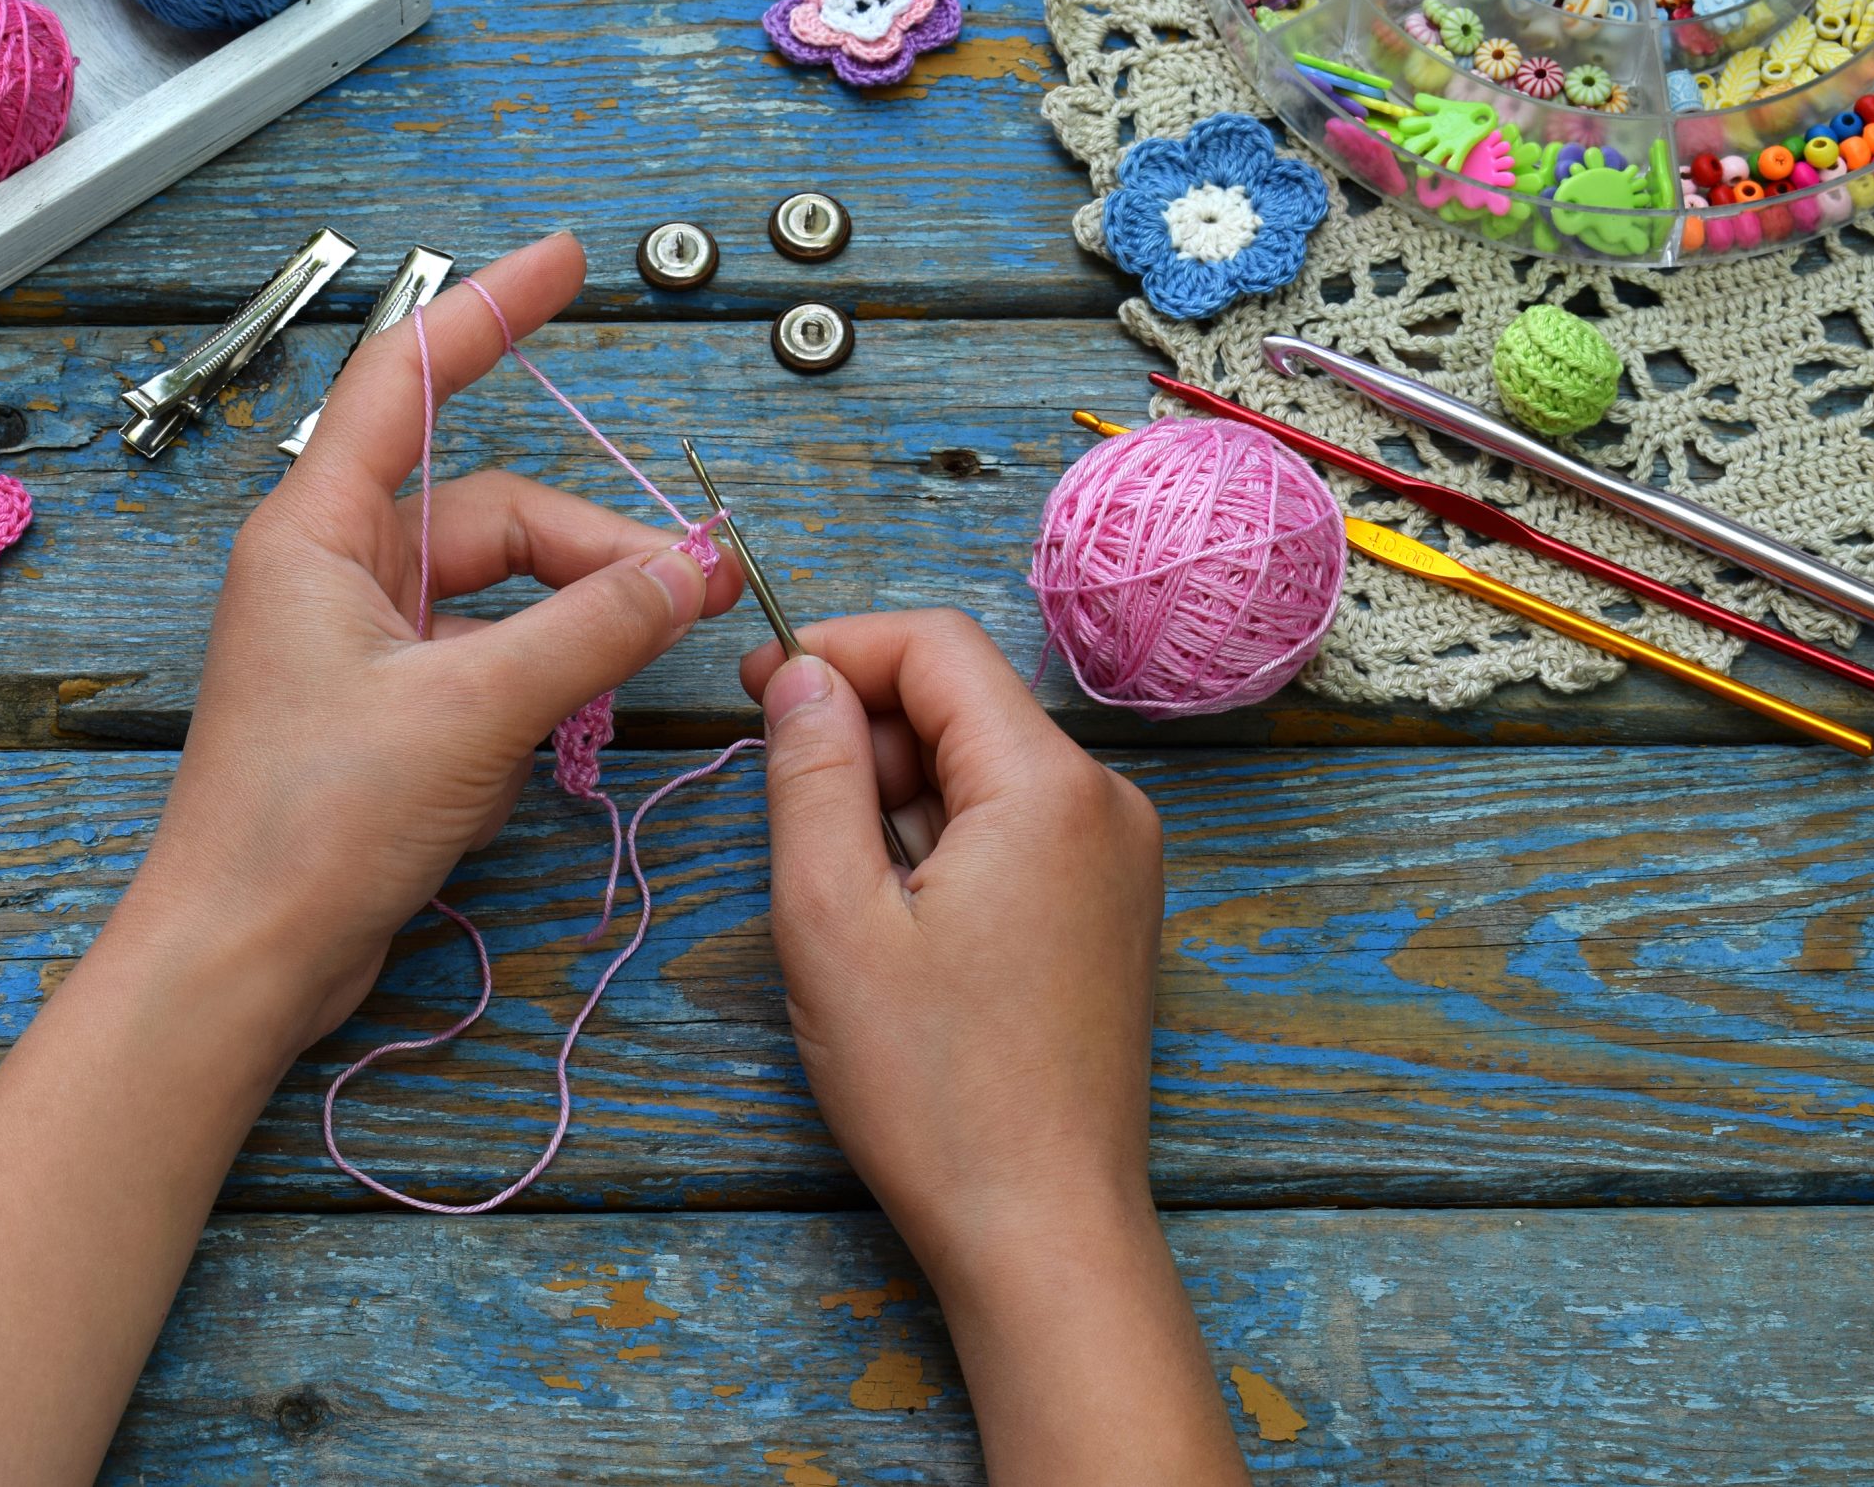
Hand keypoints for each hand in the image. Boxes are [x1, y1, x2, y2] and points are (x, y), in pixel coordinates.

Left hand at [120, 233, 742, 1055]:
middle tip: (695, 583)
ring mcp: (357, 646)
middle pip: (489, 512)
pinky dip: (534, 686)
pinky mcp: (380, 714)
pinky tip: (548, 744)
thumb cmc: (314, 820)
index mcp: (318, 531)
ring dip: (572, 623)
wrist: (241, 960)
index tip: (565, 261)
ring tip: (643, 659)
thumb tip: (696, 564)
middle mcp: (333, 571)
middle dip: (592, 542)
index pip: (406, 379)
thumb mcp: (473, 708)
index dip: (488, 311)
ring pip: (497, 594)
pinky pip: (482, 661)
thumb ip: (593, 626)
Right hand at [742, 611, 1244, 1483]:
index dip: (833, 648)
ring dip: (898, 792)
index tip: (751, 687)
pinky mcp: (1112, 911)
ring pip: (986, 766)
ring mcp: (1121, 859)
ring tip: (841, 889)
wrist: (1042, 1229)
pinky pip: (1016, 826)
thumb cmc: (934, 1088)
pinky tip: (899, 921)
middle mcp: (1107, 802)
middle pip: (965, 701)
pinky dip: (943, 839)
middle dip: (863, 727)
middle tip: (782, 802)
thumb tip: (799, 677)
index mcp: (1048, 785)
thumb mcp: (832, 917)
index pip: (935, 645)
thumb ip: (812, 774)